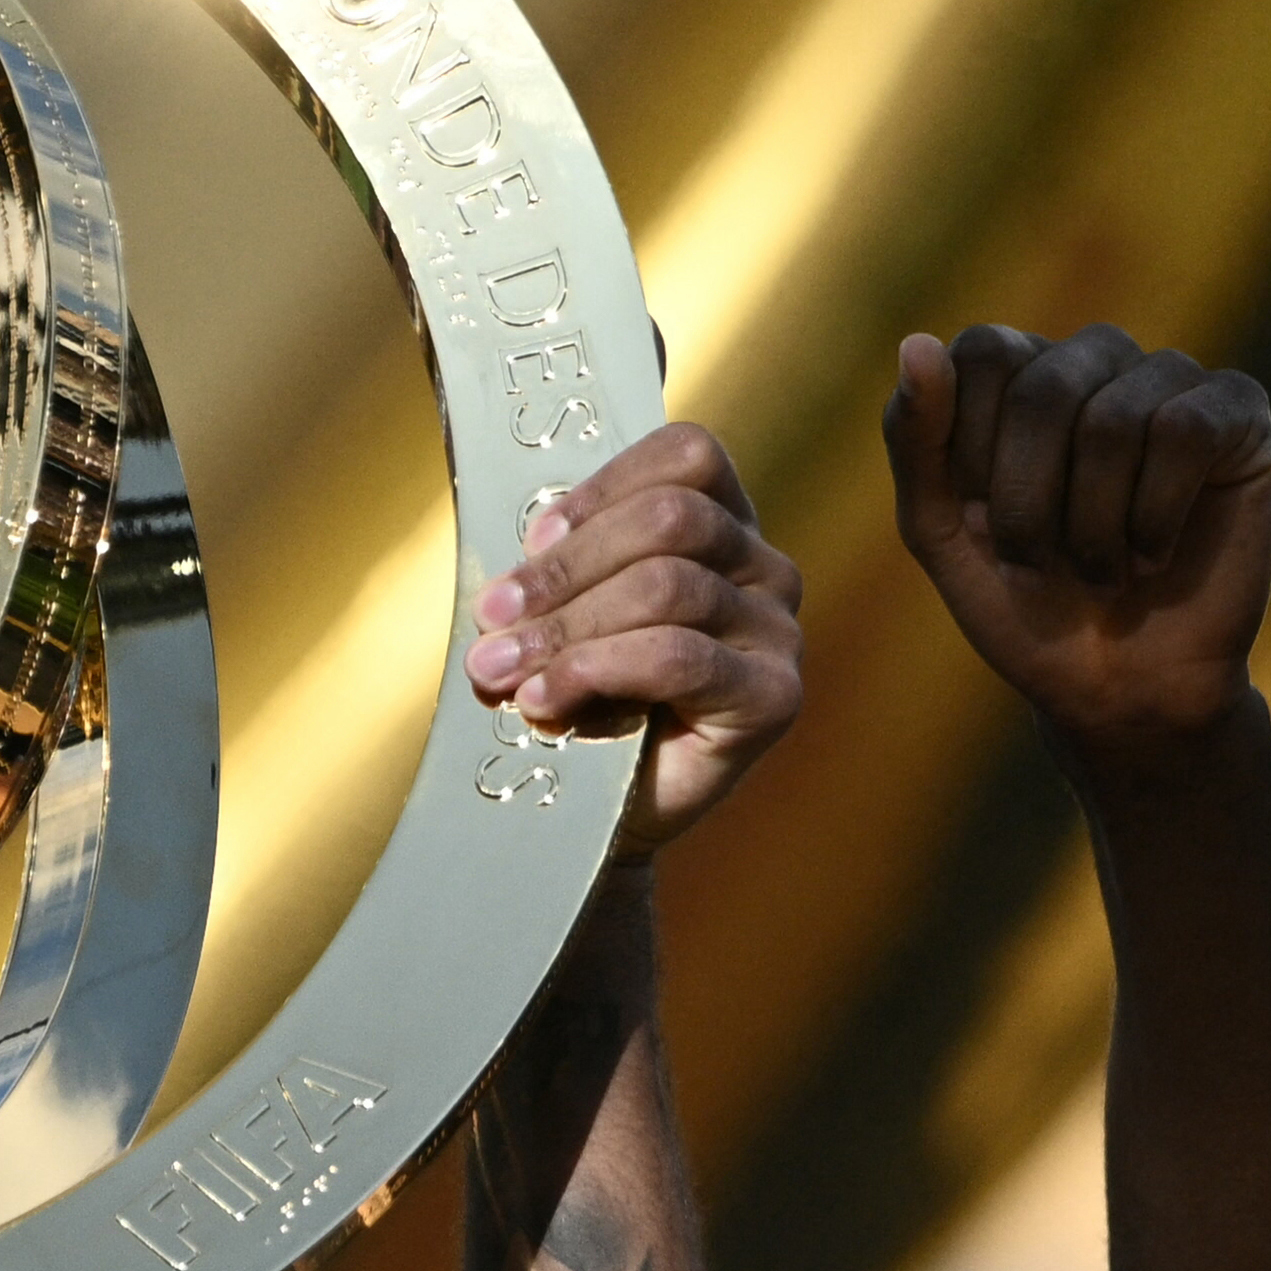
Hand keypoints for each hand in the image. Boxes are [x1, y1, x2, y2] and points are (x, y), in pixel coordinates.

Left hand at [467, 422, 805, 860]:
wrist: (599, 813)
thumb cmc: (584, 701)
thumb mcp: (565, 612)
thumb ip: (558, 567)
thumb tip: (517, 561)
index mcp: (724, 525)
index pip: (687, 457)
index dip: (604, 488)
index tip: (532, 539)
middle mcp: (765, 570)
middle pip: (671, 520)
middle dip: (566, 569)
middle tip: (493, 617)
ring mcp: (778, 634)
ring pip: (666, 586)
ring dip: (567, 626)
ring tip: (501, 669)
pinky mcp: (773, 697)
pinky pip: (678, 657)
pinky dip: (597, 669)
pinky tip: (545, 698)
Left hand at [880, 324, 1270, 758]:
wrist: (1119, 694)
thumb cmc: (1028, 609)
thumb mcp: (940, 530)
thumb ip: (915, 437)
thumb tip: (917, 341)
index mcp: (1024, 370)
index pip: (988, 352)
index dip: (975, 453)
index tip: (980, 524)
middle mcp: (1098, 359)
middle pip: (1045, 388)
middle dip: (1028, 505)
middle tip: (1039, 568)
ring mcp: (1172, 378)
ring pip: (1113, 422)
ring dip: (1094, 529)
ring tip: (1105, 574)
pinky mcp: (1238, 411)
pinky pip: (1185, 433)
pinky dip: (1156, 517)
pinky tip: (1155, 555)